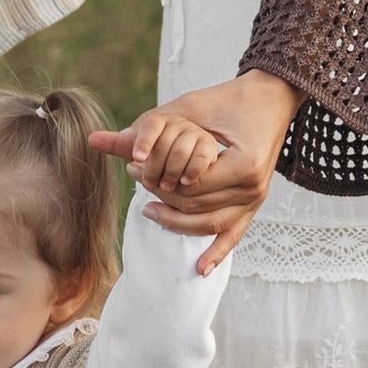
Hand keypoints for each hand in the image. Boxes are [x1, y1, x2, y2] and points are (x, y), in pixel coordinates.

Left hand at [91, 71, 295, 272]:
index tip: (134, 167)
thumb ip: (147, 128)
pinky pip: (232, 234)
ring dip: (176, 221)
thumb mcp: (190, 108)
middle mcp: (252, 188)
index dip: (157, 181)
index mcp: (243, 165)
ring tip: (150, 209)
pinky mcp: (254, 204)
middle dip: (162, 196)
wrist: (272, 98)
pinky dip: (217, 253)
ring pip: (208, 224)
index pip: (189, 188)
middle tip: (137, 180)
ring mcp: (255, 199)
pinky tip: (199, 268)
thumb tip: (95, 139)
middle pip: (195, 207)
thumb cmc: (231, 98)